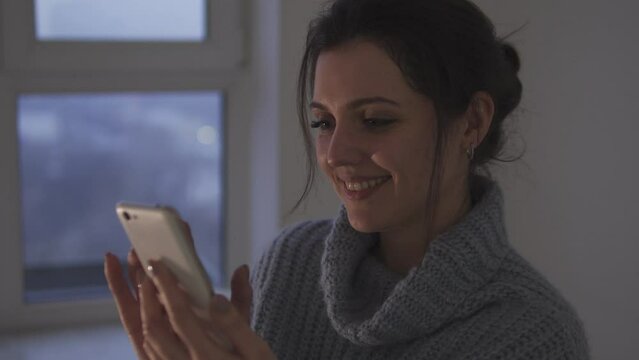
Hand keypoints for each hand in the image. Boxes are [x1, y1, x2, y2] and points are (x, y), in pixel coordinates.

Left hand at [104, 251, 273, 358]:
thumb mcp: (256, 350)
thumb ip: (236, 323)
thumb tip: (216, 298)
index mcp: (206, 354)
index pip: (179, 315)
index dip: (166, 287)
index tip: (159, 264)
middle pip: (153, 328)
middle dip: (146, 297)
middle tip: (146, 271)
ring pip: (148, 342)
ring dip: (143, 313)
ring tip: (146, 288)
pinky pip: (153, 354)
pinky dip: (148, 331)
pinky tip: (153, 319)